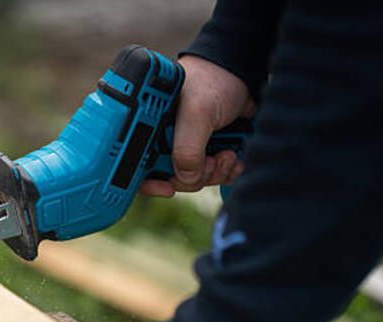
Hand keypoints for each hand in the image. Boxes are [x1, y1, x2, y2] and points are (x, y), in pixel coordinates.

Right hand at [139, 55, 255, 197]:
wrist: (245, 73)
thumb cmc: (214, 81)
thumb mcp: (197, 113)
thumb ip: (187, 148)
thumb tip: (184, 178)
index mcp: (150, 128)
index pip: (137, 166)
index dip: (149, 183)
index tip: (168, 188)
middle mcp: (164, 140)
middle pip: (170, 178)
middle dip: (194, 177)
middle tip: (211, 161)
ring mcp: (186, 146)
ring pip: (193, 178)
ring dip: (214, 172)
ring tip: (227, 154)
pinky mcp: (206, 150)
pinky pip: (211, 174)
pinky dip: (225, 171)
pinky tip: (234, 158)